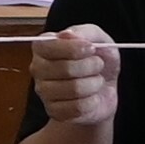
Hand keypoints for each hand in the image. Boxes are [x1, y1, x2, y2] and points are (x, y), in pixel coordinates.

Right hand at [29, 24, 121, 138]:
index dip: (72, 48)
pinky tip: (92, 97)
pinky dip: (92, 102)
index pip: (47, 46)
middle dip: (91, 66)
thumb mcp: (98, 38)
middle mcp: (38, 69)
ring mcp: (44, 92)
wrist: (106, 88)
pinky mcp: (54, 112)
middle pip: (65, 69)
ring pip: (74, 89)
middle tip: (99, 65)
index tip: (92, 48)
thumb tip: (66, 35)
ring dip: (94, 84)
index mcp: (44, 47)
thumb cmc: (98, 59)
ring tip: (96, 81)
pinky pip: (77, 108)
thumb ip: (84, 32)